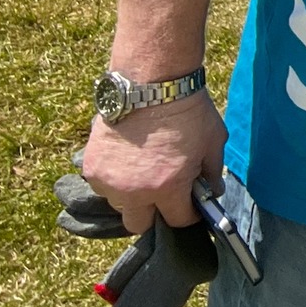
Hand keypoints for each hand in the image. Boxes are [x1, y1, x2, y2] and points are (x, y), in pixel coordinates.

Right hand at [82, 91, 225, 234]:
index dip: (187, 214)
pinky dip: (114, 179)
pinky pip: (103, 186)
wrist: (151, 82)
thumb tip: (212, 193)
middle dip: (153, 213)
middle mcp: (135, 191)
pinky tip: (126, 158)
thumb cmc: (187, 110)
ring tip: (142, 170)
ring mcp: (110, 181)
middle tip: (162, 192)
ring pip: (119, 205)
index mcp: (168, 187)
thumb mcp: (213, 141)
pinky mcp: (92, 167)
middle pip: (140, 224)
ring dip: (131, 195)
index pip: (177, 220)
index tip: (189, 204)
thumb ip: (212, 173)